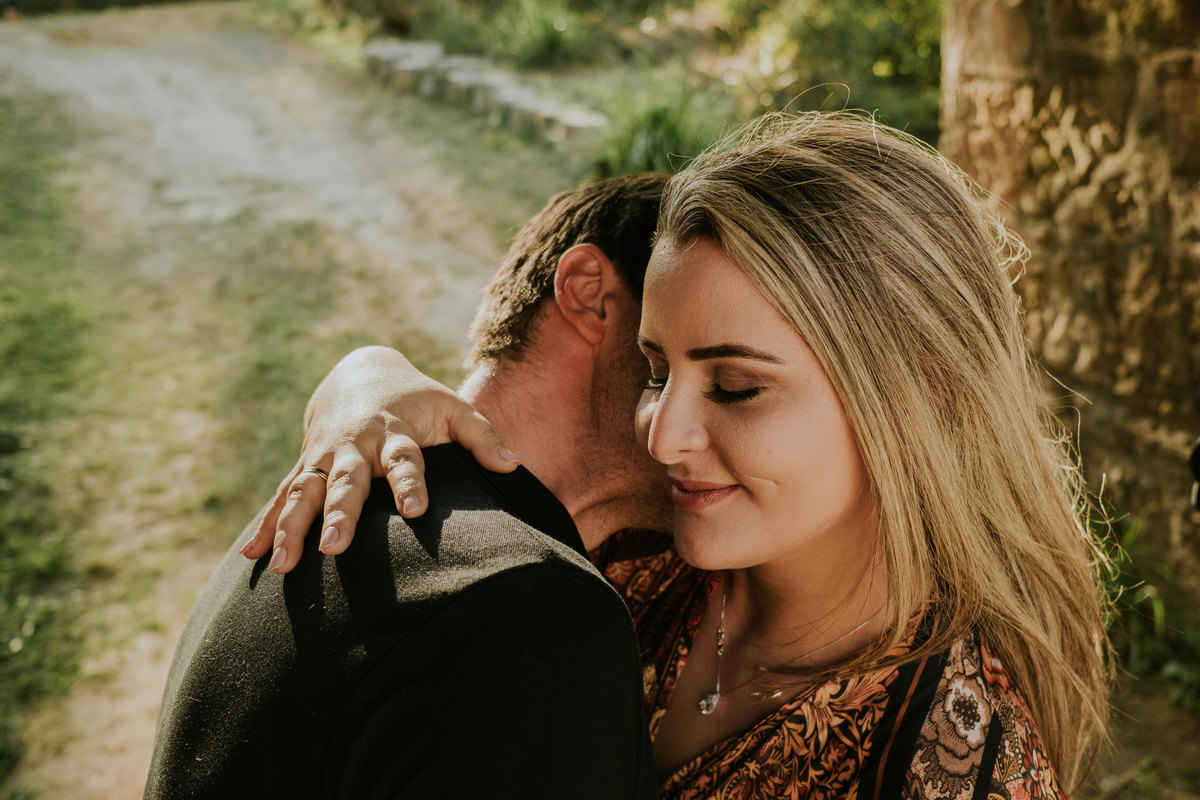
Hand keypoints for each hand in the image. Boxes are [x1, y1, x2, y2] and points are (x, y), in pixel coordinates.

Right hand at [240, 346, 518, 572]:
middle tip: (334, 547)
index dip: (410, 484)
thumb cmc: (417, 400)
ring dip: (291, 528)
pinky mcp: (305, 467)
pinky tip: (250, 559)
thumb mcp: (452, 408)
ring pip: (303, 493)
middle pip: (346, 482)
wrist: (360, 372)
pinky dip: (265, 527)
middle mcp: (355, 446)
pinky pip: (281, 498)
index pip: (404, 460)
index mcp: (394, 433)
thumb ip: (481, 436)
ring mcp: (324, 457)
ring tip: (283, 566)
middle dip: (338, 514)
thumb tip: (513, 465)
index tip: (415, 511)